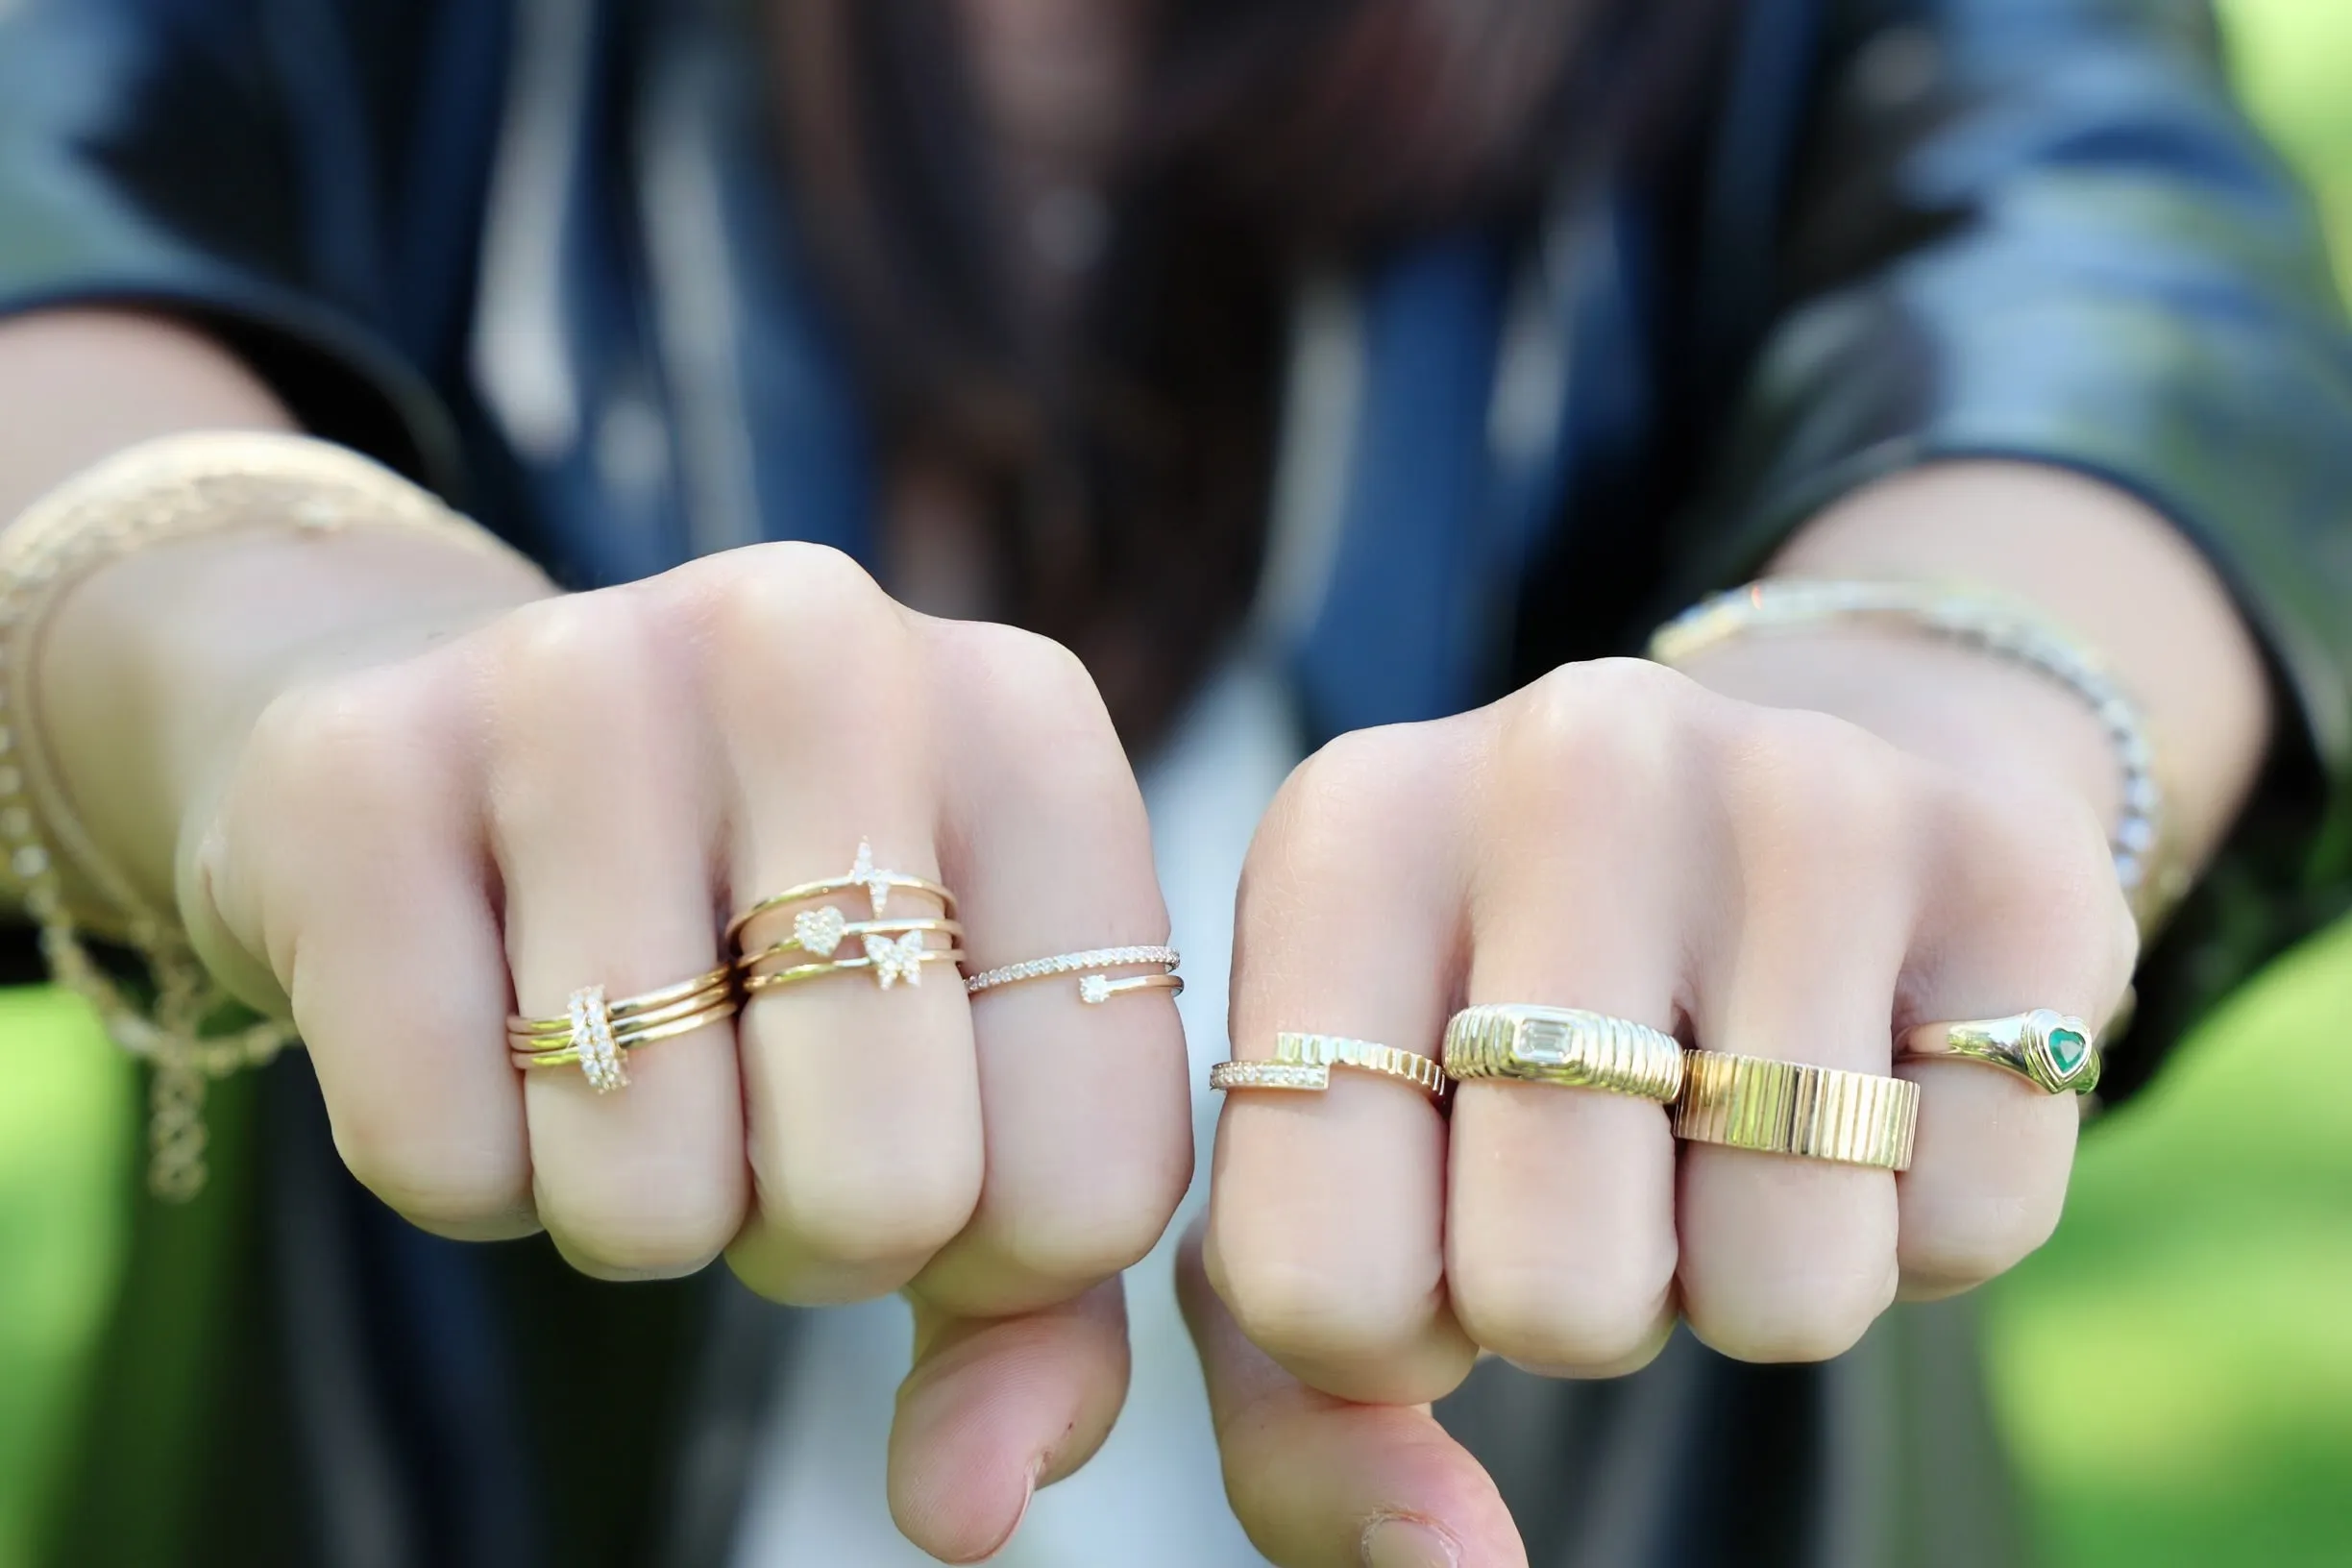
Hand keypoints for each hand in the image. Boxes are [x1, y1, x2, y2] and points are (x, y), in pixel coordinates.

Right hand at [181, 543, 1189, 1560]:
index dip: (995, 1257)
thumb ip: (1029, 1308)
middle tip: (754, 1108)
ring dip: (633, 1200)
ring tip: (622, 1044)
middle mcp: (823, 651)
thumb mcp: (963, 1075)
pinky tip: (477, 1007)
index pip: (1095, 1177)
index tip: (926, 1151)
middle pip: (884, 1195)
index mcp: (1029, 726)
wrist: (453, 743)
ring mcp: (582, 681)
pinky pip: (435, 1154)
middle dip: (807, 1234)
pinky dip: (462, 1162)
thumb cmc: (761, 939)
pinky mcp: (365, 770)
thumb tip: (969, 1515)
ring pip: (648, 1196)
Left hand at [1188, 655, 2137, 1565]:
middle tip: (1598, 1160)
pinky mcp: (2014, 880)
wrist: (1780, 795)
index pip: (1311, 1281)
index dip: (1389, 1330)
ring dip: (1749, 1271)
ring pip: (1782, 1295)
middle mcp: (1566, 769)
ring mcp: (1805, 801)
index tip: (1430, 1216)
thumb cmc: (1503, 1022)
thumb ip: (1305, 1411)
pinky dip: (1916, 1222)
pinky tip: (1870, 1067)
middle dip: (1581, 1303)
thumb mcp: (1335, 1165)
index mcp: (1342, 841)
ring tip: (1723, 1110)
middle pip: (1553, 1300)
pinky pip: (1974, 1241)